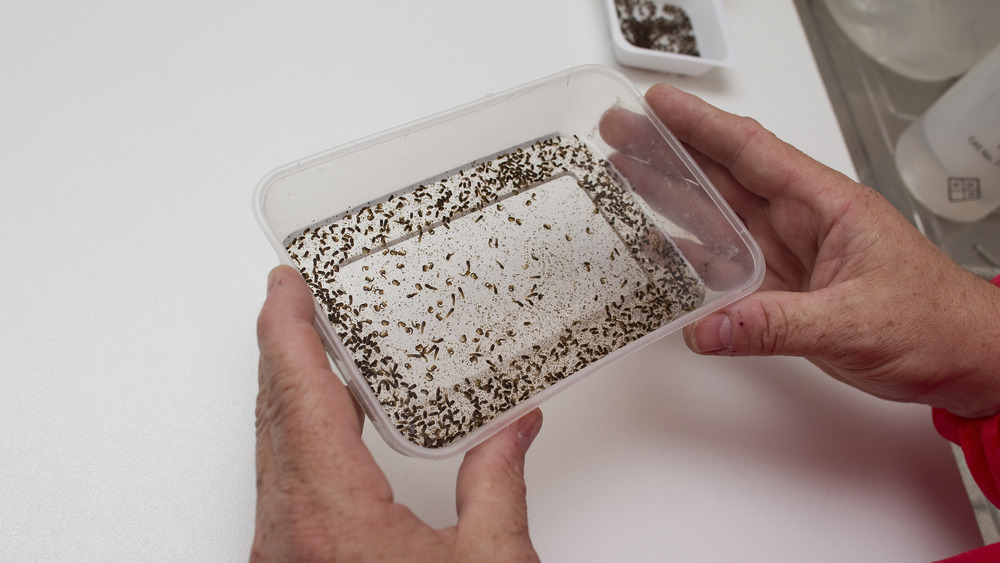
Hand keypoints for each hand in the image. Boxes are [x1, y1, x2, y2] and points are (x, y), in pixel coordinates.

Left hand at [253, 265, 542, 561]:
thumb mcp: (488, 561)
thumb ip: (498, 485)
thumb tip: (513, 428)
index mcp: (333, 519)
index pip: (298, 399)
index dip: (287, 331)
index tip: (286, 285)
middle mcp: (290, 533)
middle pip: (274, 418)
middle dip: (283, 349)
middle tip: (295, 300)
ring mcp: (282, 550)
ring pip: (271, 451)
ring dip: (288, 393)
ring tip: (309, 347)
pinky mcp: (290, 561)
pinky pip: (281, 483)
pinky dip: (294, 435)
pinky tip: (319, 421)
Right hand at [640, 84, 999, 417]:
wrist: (960, 359)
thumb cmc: (931, 321)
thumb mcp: (855, 320)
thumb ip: (778, 324)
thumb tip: (709, 328)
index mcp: (825, 204)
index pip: (753, 151)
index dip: (701, 125)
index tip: (658, 104)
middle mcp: (800, 221)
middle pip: (723, 176)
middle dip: (670, 151)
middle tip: (620, 132)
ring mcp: (787, 254)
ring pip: (717, 216)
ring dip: (672, 195)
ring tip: (622, 174)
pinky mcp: (780, 288)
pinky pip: (723, 266)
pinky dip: (688, 256)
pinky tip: (658, 246)